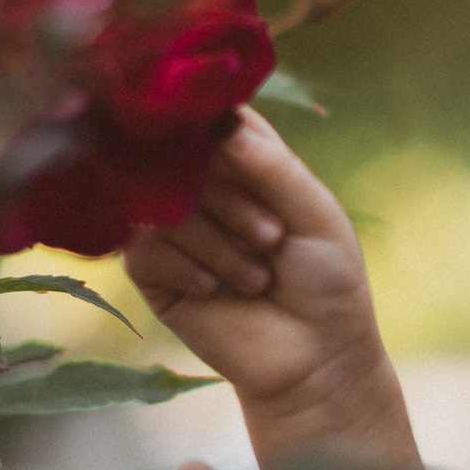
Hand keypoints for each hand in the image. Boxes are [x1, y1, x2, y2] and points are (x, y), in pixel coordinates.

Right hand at [123, 109, 400, 443]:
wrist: (314, 358)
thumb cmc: (325, 279)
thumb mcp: (313, 212)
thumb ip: (269, 164)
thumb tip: (218, 120)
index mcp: (242, 157)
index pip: (209, 111)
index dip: (215, 126)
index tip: (231, 148)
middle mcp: (200, 183)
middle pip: (180, 155)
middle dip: (229, 199)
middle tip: (272, 238)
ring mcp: (171, 225)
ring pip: (161, 203)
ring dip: (216, 242)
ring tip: (257, 277)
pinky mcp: (149, 270)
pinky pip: (144, 247)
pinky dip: (187, 267)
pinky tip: (217, 290)